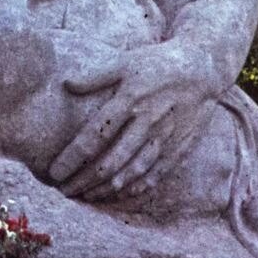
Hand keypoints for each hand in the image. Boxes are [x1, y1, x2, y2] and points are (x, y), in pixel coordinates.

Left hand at [50, 39, 219, 200]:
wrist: (203, 69)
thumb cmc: (158, 63)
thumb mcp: (126, 61)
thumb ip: (95, 75)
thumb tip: (66, 84)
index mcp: (129, 100)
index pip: (93, 137)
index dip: (72, 159)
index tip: (54, 173)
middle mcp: (146, 122)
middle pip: (110, 162)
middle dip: (84, 180)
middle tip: (65, 191)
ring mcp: (164, 138)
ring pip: (131, 172)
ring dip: (106, 189)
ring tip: (86, 196)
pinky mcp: (178, 147)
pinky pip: (155, 174)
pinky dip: (136, 188)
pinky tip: (119, 194)